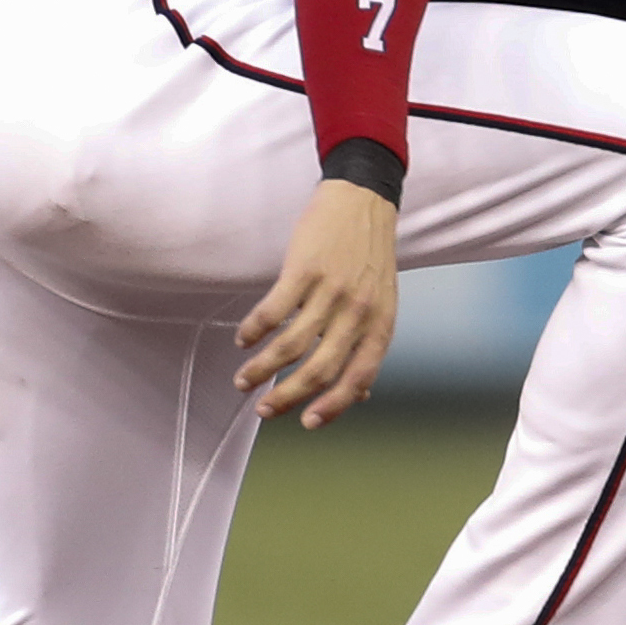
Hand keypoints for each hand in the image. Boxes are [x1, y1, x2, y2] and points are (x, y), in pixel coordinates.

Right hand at [236, 180, 400, 429]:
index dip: (334, 407)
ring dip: (261, 369)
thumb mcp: (382, 302)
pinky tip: (244, 340)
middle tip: (264, 409)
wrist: (363, 199)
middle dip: (288, 397)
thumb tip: (360, 395)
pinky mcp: (305, 268)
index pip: (359, 377)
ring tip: (243, 380)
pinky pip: (273, 311)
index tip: (308, 424)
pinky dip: (254, 331)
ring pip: (290, 345)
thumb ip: (368, 345)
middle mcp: (358, 311)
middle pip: (320, 369)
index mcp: (380, 323)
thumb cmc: (369, 256)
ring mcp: (332, 289)